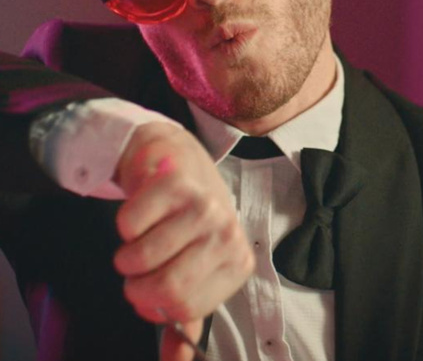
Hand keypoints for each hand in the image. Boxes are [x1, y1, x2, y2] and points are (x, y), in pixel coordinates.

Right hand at [112, 122, 254, 359]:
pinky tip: (145, 211)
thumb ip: (185, 318)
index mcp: (237, 263)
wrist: (180, 164)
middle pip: (165, 287)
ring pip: (140, 257)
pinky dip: (124, 224)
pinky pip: (127, 224)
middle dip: (137, 284)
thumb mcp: (198, 269)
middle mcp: (227, 234)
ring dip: (127, 255)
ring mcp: (204, 207)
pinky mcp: (175, 184)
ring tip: (141, 239)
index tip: (154, 285)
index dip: (156, 304)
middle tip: (139, 267)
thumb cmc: (189, 225)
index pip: (184, 310)